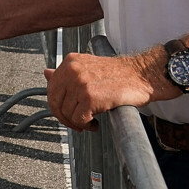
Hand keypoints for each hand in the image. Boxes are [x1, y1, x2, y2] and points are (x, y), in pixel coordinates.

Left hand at [43, 52, 160, 131]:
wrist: (142, 75)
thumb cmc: (119, 74)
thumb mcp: (88, 68)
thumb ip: (66, 73)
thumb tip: (46, 73)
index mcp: (70, 62)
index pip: (51, 88)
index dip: (58, 105)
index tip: (67, 113)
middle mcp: (72, 70)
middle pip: (55, 102)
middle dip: (64, 118)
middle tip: (77, 124)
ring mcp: (80, 83)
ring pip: (67, 113)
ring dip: (78, 123)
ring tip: (91, 122)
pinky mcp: (90, 96)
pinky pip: (79, 119)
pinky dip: (86, 126)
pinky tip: (95, 124)